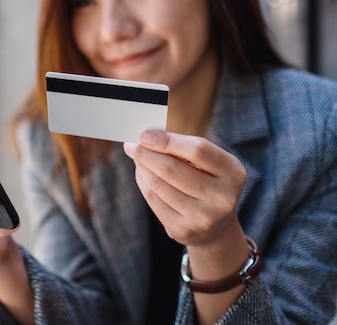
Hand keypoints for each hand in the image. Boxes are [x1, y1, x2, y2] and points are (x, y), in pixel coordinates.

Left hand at [123, 130, 246, 246]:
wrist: (217, 226)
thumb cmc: (208, 182)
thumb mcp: (209, 163)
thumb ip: (184, 148)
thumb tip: (147, 138)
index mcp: (233, 172)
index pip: (197, 150)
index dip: (167, 141)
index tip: (144, 135)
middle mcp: (222, 197)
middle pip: (172, 169)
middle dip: (146, 154)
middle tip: (131, 145)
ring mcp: (203, 217)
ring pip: (159, 185)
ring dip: (142, 168)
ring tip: (137, 158)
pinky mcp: (183, 230)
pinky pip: (153, 200)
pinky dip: (143, 183)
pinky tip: (142, 174)